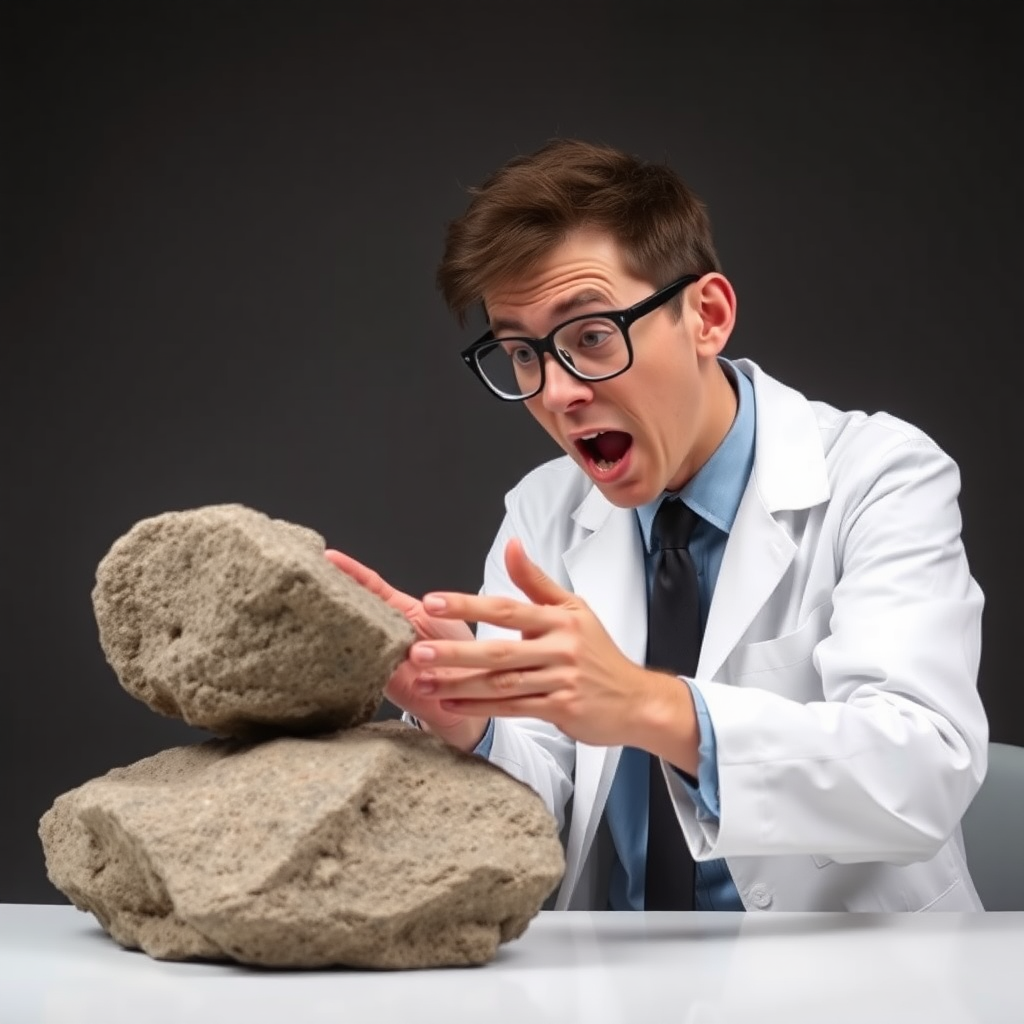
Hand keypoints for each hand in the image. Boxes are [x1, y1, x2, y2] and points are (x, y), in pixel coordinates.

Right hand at [324, 549, 488, 750]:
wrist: (471, 695)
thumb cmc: (460, 652)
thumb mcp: (443, 620)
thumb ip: (420, 609)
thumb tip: (397, 602)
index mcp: (401, 609)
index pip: (371, 585)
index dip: (350, 570)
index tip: (328, 556)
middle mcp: (386, 630)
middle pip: (353, 608)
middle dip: (333, 594)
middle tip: (310, 580)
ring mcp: (380, 655)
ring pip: (353, 634)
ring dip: (337, 621)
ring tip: (315, 606)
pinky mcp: (381, 682)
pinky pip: (363, 665)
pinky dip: (353, 656)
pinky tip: (335, 644)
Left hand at [407, 540, 698, 768]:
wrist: (636, 700)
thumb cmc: (598, 654)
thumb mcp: (574, 609)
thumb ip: (536, 582)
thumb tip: (512, 546)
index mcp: (559, 619)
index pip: (506, 608)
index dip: (468, 605)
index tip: (433, 603)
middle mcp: (560, 648)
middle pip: (499, 650)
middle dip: (455, 651)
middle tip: (418, 650)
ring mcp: (560, 681)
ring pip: (502, 683)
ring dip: (460, 683)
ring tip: (425, 681)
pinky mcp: (560, 709)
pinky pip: (513, 709)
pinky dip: (480, 707)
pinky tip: (452, 703)